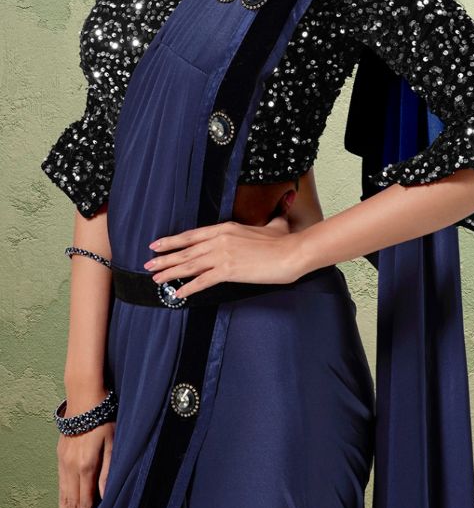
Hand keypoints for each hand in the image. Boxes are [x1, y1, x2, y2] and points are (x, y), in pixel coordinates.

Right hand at [57, 401, 113, 507]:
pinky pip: (60, 485)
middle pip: (71, 504)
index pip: (85, 502)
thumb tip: (105, 495)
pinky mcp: (61, 456)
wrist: (84, 397)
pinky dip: (60, 501)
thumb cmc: (104, 417)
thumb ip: (108, 470)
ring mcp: (64, 462)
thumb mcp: (113, 441)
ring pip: (63, 497)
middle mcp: (72, 467)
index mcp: (86, 466)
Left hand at [144, 209, 302, 299]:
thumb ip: (271, 219)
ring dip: (170, 272)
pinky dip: (188, 288)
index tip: (158, 244)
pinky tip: (178, 293)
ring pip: (189, 264)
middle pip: (186, 250)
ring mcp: (222, 255)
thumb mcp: (273, 226)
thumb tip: (279, 214)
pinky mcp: (228, 271)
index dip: (173, 240)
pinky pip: (202, 281)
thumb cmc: (283, 241)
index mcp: (226, 228)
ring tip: (156, 278)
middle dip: (165, 258)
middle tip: (149, 263)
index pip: (192, 235)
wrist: (290, 253)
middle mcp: (220, 240)